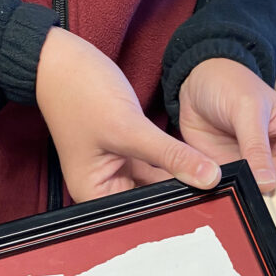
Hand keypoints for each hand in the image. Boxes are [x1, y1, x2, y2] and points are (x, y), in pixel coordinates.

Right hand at [36, 28, 220, 201]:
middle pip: (149, 203)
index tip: (206, 207)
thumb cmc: (79, 93)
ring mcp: (117, 171)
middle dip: (178, 196)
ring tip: (210, 182)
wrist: (62, 59)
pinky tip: (197, 165)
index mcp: (95, 194)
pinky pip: (156, 167)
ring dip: (179, 181)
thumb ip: (171, 155)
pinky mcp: (127, 154)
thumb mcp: (130, 127)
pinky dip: (173, 165)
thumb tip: (209, 177)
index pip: (139, 215)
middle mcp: (104, 189)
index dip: (171, 213)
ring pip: (157, 185)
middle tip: (214, 194)